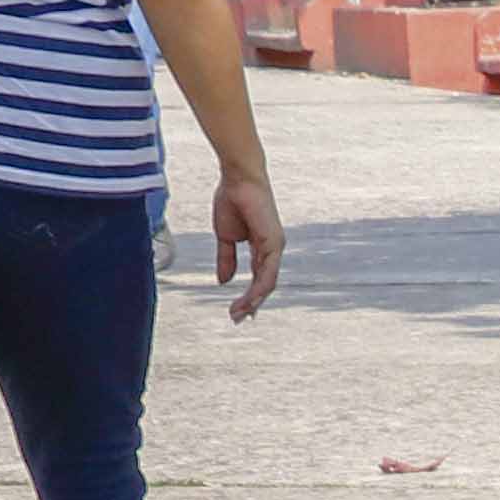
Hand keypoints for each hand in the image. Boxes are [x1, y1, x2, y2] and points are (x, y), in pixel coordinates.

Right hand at [201, 165, 283, 320]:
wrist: (237, 179)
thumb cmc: (232, 200)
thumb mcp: (225, 237)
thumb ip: (226, 259)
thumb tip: (223, 281)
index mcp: (262, 248)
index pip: (259, 278)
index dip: (249, 296)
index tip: (236, 311)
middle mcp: (272, 250)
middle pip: (265, 285)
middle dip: (251, 304)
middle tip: (238, 319)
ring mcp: (275, 247)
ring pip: (267, 283)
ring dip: (253, 301)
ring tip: (239, 314)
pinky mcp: (273, 242)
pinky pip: (267, 271)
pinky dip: (258, 288)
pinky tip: (250, 300)